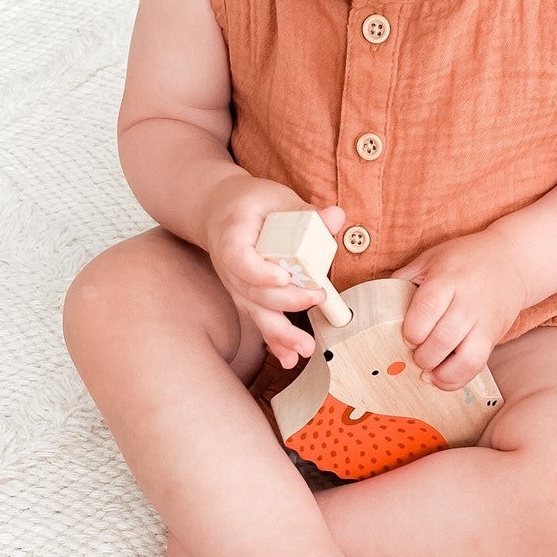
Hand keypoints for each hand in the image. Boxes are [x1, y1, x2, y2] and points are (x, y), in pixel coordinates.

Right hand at [202, 175, 346, 369]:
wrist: (220, 211)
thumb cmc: (251, 203)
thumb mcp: (277, 197)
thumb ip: (306, 212)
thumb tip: (336, 217)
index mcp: (232, 236)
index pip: (239, 258)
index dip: (259, 271)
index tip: (283, 277)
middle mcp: (229, 267)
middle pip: (253, 291)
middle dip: (287, 300)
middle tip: (316, 297)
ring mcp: (236, 286)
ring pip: (256, 312)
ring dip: (280, 333)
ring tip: (304, 348)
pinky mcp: (247, 298)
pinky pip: (259, 321)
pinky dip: (274, 341)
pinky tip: (289, 358)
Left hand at [390, 229, 529, 390]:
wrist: (513, 262)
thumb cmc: (466, 259)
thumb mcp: (432, 258)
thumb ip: (404, 278)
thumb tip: (376, 300)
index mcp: (449, 278)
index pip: (428, 308)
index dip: (413, 329)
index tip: (407, 335)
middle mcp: (469, 301)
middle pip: (443, 338)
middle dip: (422, 353)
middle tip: (415, 350)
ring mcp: (484, 322)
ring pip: (464, 358)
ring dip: (439, 370)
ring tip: (427, 366)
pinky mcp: (494, 337)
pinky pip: (476, 367)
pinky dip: (456, 379)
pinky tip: (441, 376)